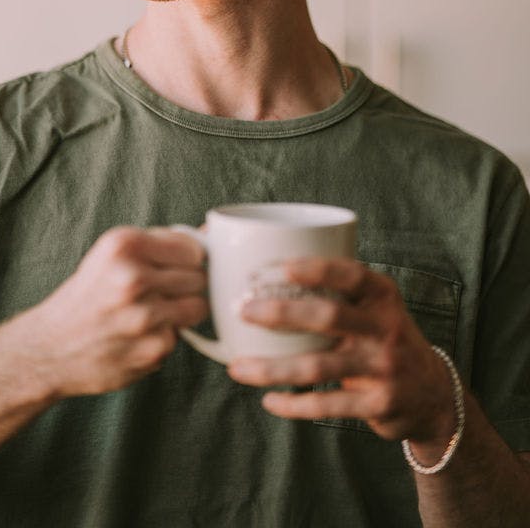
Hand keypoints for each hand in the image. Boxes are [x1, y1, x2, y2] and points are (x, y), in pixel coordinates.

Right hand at [33, 226, 207, 397]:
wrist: (49, 347)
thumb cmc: (88, 295)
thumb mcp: (112, 254)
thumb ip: (159, 243)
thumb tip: (211, 232)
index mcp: (124, 245)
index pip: (192, 248)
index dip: (187, 259)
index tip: (174, 266)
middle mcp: (134, 277)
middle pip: (198, 277)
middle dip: (185, 285)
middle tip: (158, 293)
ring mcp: (144, 316)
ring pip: (198, 307)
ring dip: (181, 311)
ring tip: (152, 313)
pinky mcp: (152, 349)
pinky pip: (181, 336)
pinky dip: (165, 337)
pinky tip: (139, 336)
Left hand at [227, 258, 455, 449]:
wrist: (433, 394)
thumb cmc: (384, 339)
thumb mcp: (377, 309)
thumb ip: (340, 294)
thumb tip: (269, 278)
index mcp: (383, 296)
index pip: (352, 275)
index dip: (318, 269)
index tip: (282, 266)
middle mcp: (386, 328)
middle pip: (328, 316)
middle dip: (281, 313)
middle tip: (244, 310)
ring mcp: (383, 367)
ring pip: (318, 366)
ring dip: (273, 368)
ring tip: (238, 368)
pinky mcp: (378, 403)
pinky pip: (327, 404)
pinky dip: (294, 404)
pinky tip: (269, 400)